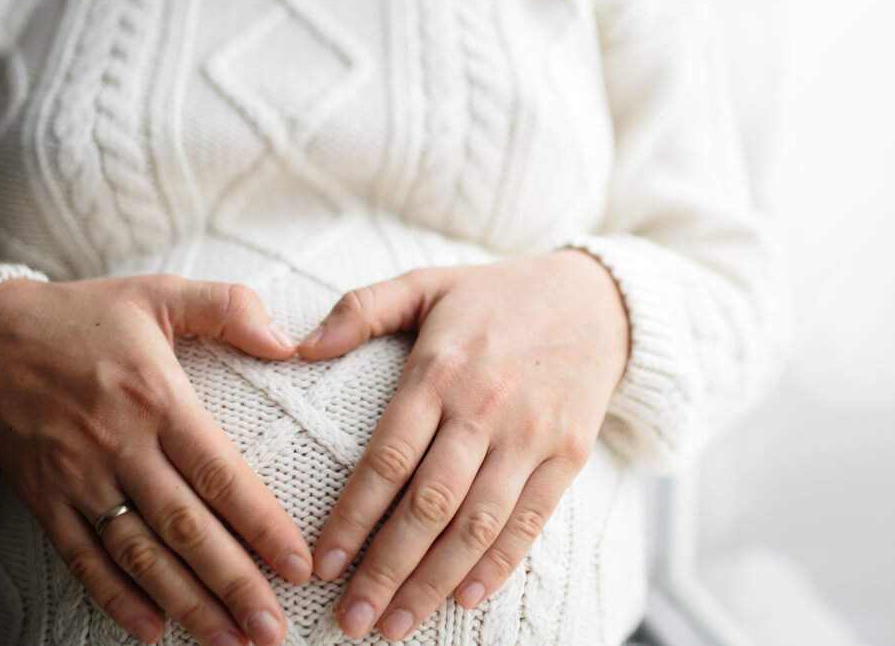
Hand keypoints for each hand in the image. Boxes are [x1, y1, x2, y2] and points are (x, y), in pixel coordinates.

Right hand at [0, 274, 312, 645]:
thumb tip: (290, 341)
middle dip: (233, 583)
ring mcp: (77, 477)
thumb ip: (227, 307)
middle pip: (184, 526)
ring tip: (230, 641)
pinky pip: (81, 558)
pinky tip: (153, 631)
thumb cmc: (87, 315)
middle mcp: (117, 444)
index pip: (218, 472)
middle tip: (274, 630)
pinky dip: (116, 598)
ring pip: (138, 553)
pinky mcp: (44, 499)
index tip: (299, 565)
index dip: (260, 523)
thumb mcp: (158, 292)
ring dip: (186, 603)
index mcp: (155, 396)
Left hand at [296, 250, 629, 640]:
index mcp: (440, 370)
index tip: (322, 564)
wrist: (598, 300)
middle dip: (387, 569)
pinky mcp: (569, 455)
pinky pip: (531, 522)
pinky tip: (465, 599)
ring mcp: (531, 435)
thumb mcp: (426, 283)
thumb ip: (360, 309)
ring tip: (396, 625)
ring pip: (478, 524)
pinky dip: (498, 566)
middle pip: (429, 504)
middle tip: (352, 620)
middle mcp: (485, 408)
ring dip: (435, 582)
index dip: (353, 516)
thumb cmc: (496, 296)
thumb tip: (296, 344)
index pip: (388, 457)